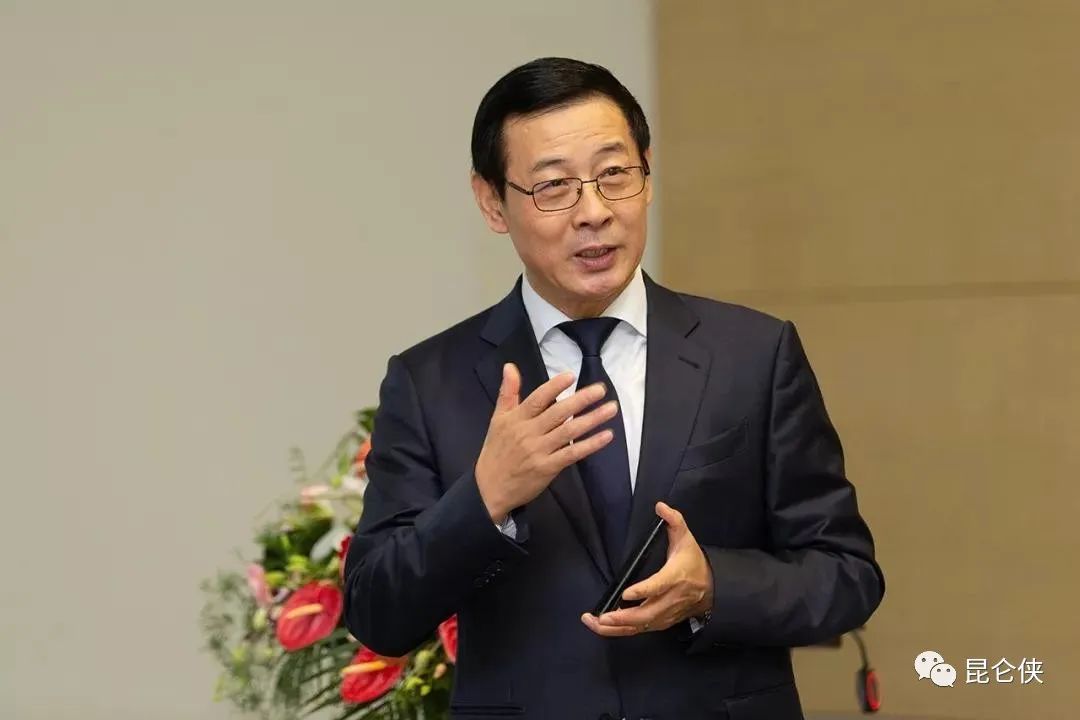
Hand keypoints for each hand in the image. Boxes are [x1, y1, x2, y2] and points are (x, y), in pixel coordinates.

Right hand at [475, 363, 617, 522]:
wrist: (489, 488)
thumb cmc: (495, 451)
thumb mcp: (497, 419)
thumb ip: (508, 392)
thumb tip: (510, 366)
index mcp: (516, 419)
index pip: (537, 399)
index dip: (554, 387)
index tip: (571, 376)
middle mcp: (529, 433)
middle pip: (558, 413)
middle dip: (581, 400)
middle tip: (601, 389)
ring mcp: (539, 451)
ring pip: (569, 432)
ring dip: (592, 419)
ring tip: (610, 408)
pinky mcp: (548, 468)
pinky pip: (572, 454)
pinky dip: (590, 445)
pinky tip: (606, 436)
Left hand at [581, 502, 713, 635]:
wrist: (712, 589)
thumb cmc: (693, 562)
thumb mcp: (686, 538)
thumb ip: (674, 520)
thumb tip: (660, 506)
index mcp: (675, 577)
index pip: (658, 586)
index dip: (643, 591)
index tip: (626, 593)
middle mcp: (670, 599)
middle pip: (646, 613)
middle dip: (622, 618)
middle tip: (601, 616)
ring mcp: (666, 614)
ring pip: (641, 626)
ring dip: (617, 628)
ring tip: (595, 623)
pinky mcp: (661, 622)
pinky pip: (640, 630)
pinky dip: (622, 632)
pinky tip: (604, 627)